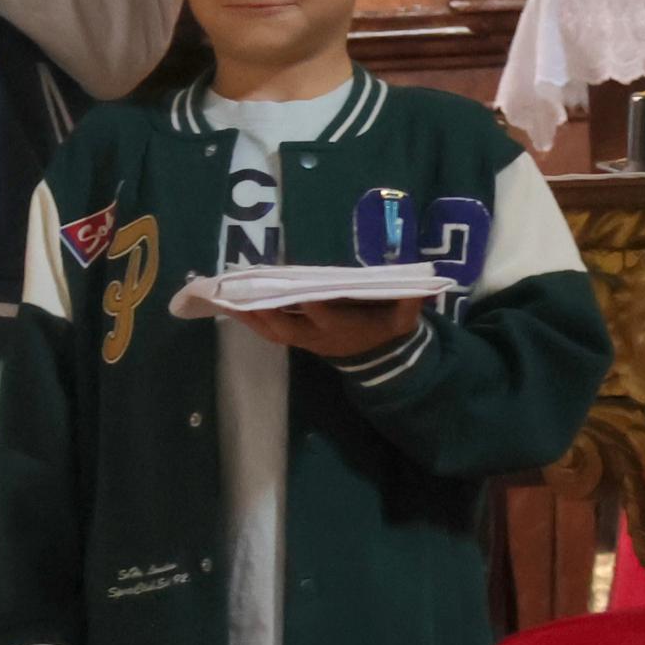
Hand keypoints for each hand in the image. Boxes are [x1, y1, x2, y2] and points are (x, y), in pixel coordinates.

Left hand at [233, 298, 424, 361]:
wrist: (376, 357)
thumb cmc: (386, 328)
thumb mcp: (404, 321)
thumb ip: (409, 305)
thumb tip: (421, 288)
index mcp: (341, 328)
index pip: (324, 316)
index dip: (311, 306)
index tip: (297, 292)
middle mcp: (316, 335)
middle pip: (286, 327)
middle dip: (266, 312)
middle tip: (245, 294)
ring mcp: (302, 338)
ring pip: (270, 330)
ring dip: (248, 316)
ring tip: (224, 297)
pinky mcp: (293, 337)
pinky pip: (266, 330)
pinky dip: (248, 319)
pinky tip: (228, 305)